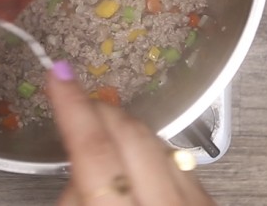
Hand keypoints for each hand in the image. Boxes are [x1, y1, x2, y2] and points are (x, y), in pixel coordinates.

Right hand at [47, 61, 215, 205]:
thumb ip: (74, 199)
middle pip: (130, 134)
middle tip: (74, 101)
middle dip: (98, 110)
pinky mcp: (209, 200)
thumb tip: (74, 168)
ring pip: (155, 141)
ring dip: (123, 129)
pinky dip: (149, 150)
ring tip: (102, 133)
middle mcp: (165, 201)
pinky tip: (134, 160)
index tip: (58, 72)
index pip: (94, 151)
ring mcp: (195, 201)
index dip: (73, 107)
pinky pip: (175, 158)